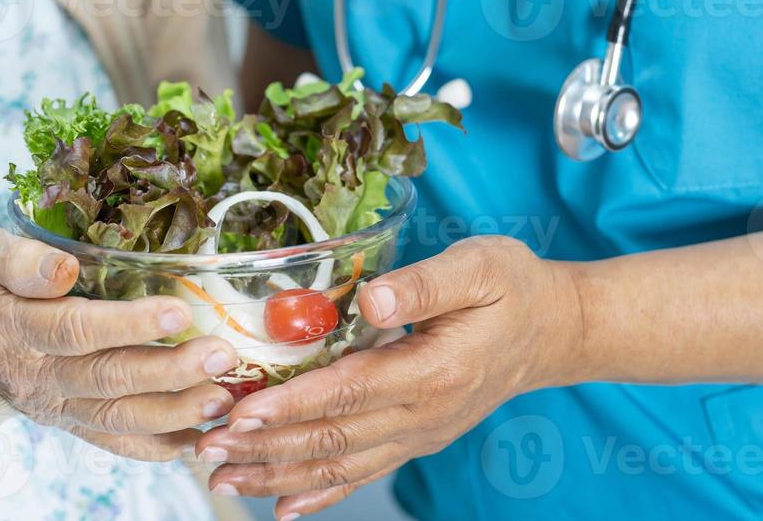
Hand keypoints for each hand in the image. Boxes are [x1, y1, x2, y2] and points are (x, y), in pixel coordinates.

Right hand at [0, 227, 238, 459]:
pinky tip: (200, 438)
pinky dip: (157, 446)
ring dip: (174, 411)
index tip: (177, 309)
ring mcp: (55, 406)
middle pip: (107, 379)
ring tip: (223, 398)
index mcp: (15, 328)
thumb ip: (15, 259)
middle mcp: (38, 376)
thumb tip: (63, 269)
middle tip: (220, 354)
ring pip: (117, 417)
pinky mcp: (69, 421)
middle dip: (169, 371)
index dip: (128, 324)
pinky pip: (114, 441)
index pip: (77, 329)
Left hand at [194, 236, 580, 516]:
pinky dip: (320, 494)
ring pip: (340, 464)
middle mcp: (424, 413)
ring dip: (278, 474)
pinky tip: (282, 508)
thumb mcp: (480, 267)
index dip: (294, 403)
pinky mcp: (416, 438)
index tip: (245, 409)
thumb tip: (372, 300)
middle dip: (265, 445)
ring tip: (223, 477)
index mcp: (435, 369)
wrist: (555, 330)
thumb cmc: (514, 288)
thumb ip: (425, 284)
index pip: (351, 392)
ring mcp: (420, 433)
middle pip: (334, 438)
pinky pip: (363, 474)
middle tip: (207, 445)